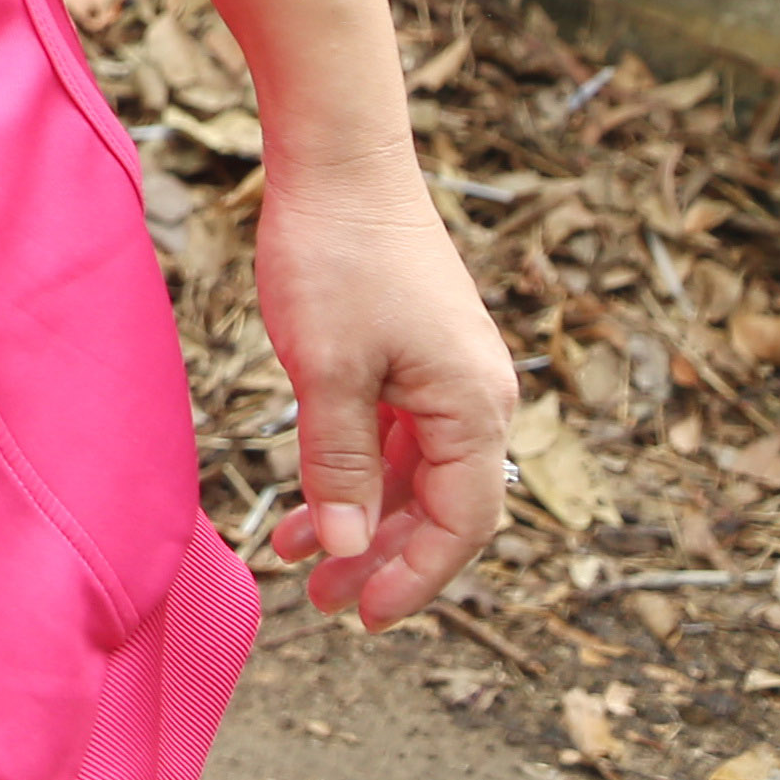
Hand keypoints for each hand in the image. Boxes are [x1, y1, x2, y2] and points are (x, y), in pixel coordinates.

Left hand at [251, 153, 510, 627]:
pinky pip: (394, 436)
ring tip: (303, 564)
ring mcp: (447, 375)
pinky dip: (354, 471)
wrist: (338, 160)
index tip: (365, 619)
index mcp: (474, 407)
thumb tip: (353, 554)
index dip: (416, 578)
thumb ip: (341, 465)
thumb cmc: (334, 257)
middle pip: (442, 507)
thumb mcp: (327, 370)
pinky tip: (307, 501)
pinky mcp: (414, 355)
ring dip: (363, 520)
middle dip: (385, 560)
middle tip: (324, 604)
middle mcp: (477, 397)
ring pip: (413, 475)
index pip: (461, 524)